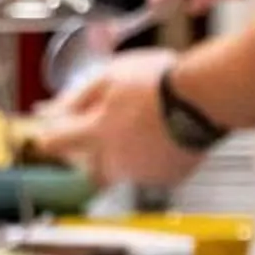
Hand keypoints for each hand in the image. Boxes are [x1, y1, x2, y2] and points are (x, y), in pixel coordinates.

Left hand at [26, 48, 202, 191]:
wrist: (205, 98)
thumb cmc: (161, 81)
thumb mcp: (110, 76)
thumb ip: (77, 97)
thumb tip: (50, 110)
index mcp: (97, 134)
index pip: (56, 144)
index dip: (49, 138)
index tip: (51, 134)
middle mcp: (116, 160)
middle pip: (89, 169)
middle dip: (92, 155)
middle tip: (110, 129)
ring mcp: (143, 172)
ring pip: (122, 171)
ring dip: (125, 155)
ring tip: (146, 125)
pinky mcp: (168, 178)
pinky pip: (152, 173)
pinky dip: (152, 159)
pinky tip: (164, 135)